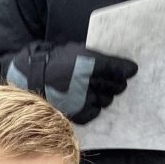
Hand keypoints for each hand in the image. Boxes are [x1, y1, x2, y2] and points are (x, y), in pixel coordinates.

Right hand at [7, 42, 137, 124]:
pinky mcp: (77, 112)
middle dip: (115, 84)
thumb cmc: (56, 62)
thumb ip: (98, 58)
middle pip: (116, 87)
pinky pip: (94, 112)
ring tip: (93, 90)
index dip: (126, 70)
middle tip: (111, 81)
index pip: (118, 69)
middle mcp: (89, 82)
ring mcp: (83, 99)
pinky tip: (86, 101)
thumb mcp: (78, 51)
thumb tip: (126, 67)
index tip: (131, 70)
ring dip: (104, 96)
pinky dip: (93, 108)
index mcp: (90, 63)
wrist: (33, 78)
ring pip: (106, 101)